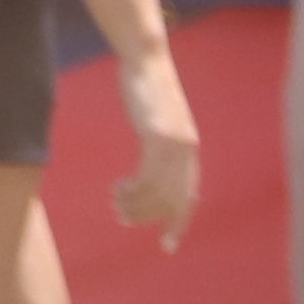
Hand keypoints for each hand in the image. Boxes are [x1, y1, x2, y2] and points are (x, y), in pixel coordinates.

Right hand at [112, 50, 201, 247]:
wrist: (146, 59)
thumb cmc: (145, 86)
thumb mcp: (158, 120)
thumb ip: (160, 143)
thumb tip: (151, 164)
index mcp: (189, 150)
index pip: (189, 198)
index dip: (178, 223)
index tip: (166, 244)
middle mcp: (187, 151)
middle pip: (173, 200)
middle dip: (148, 217)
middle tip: (122, 219)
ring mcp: (175, 144)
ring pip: (158, 192)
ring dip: (135, 204)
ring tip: (114, 203)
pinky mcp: (158, 135)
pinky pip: (147, 175)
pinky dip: (133, 189)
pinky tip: (117, 188)